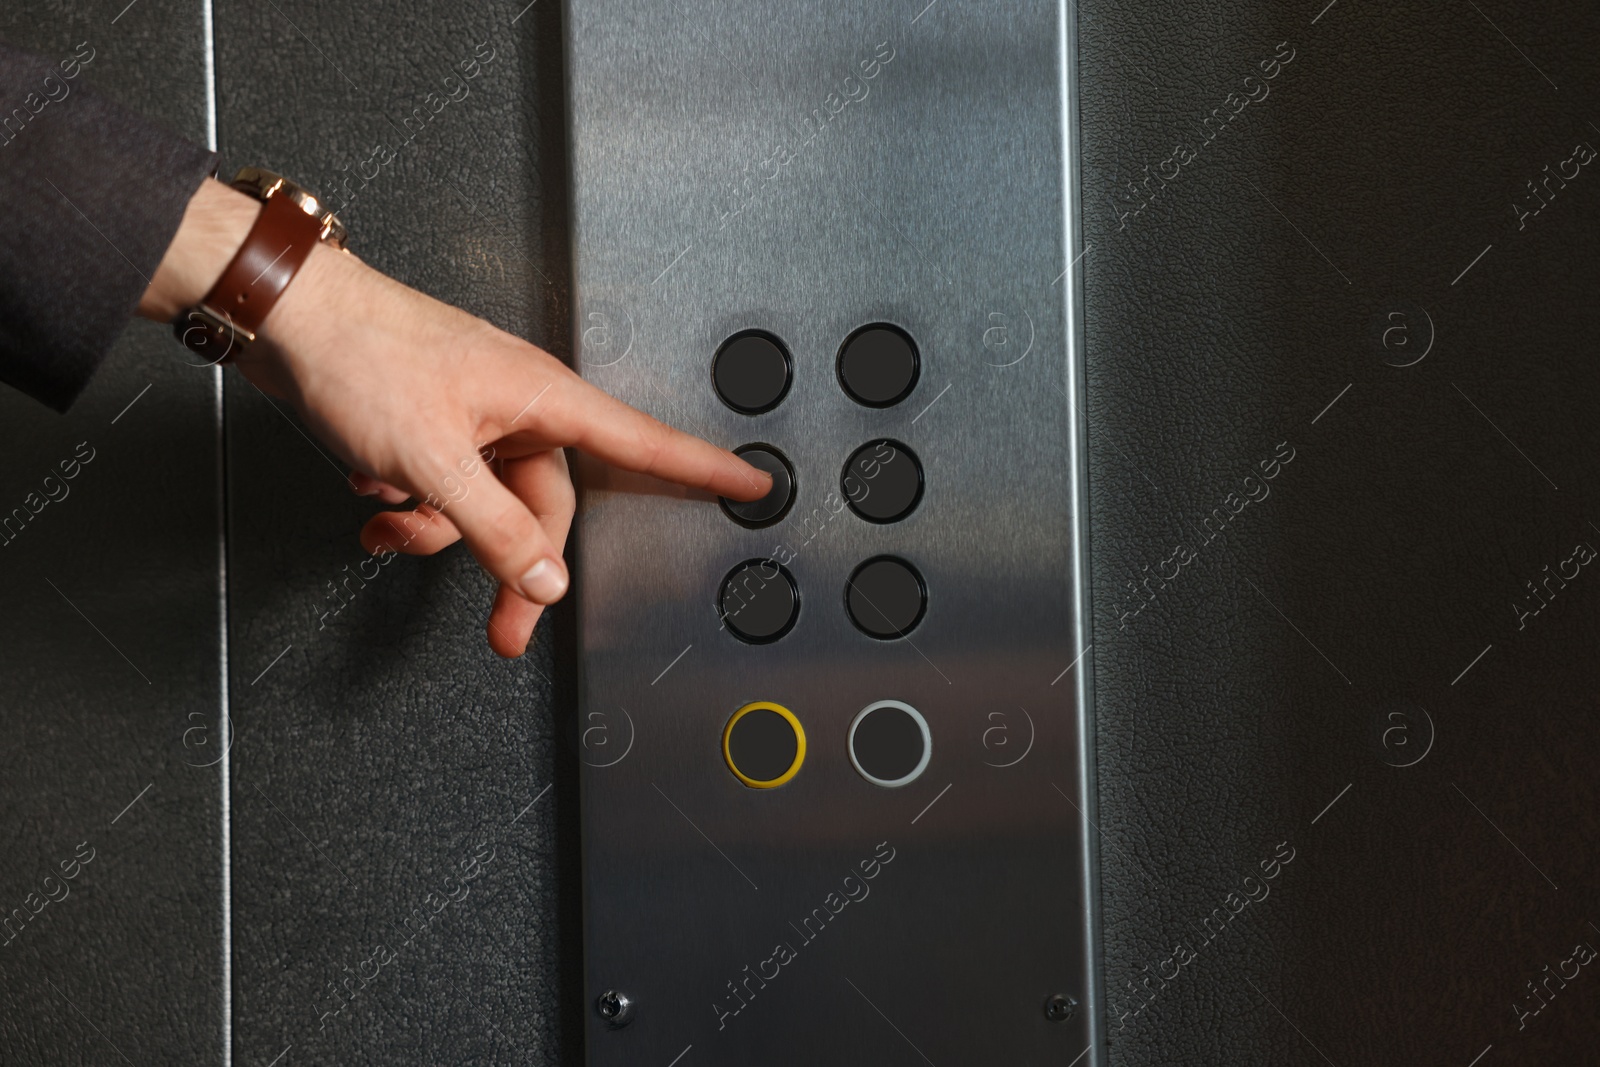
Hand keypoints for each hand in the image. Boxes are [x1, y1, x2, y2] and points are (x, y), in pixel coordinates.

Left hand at [141, 178, 771, 656]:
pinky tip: (376, 494)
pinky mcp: (434, 427)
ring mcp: (475, 419)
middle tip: (504, 629)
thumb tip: (545, 580)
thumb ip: (494, 528)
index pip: (644, 442)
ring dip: (442, 534)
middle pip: (548, 509)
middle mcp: (518, 409)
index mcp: (543, 397)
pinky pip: (449, 492)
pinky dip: (414, 507)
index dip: (703, 467)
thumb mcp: (433, 457)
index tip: (751, 481)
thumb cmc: (362, 352)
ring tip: (393, 527)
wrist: (286, 315)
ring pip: (489, 507)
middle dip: (516, 568)